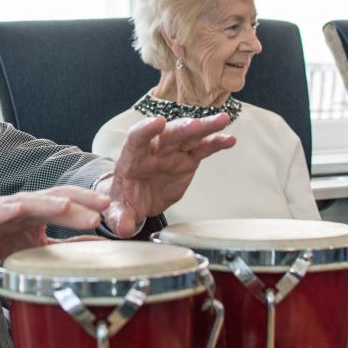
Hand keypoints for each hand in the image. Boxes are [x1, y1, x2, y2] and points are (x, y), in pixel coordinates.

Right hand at [0, 186, 109, 311]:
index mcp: (33, 212)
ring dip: (46, 203)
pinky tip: (16, 208)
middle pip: (49, 198)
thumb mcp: (38, 253)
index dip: (85, 200)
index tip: (109, 205)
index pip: (63, 200)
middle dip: (76, 201)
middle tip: (100, 206)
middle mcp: (16, 208)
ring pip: (25, 204)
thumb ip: (65, 246)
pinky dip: (3, 211)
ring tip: (66, 205)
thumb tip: (98, 244)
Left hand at [100, 113, 234, 236]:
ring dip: (205, 126)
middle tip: (197, 125)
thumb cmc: (125, 198)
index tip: (157, 122)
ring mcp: (172, 153)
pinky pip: (202, 149)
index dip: (146, 129)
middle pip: (168, 134)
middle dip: (182, 128)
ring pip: (188, 135)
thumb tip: (124, 227)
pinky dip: (215, 143)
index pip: (137, 138)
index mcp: (132, 158)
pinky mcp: (187, 160)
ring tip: (222, 120)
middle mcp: (153, 150)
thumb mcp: (119, 210)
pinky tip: (228, 139)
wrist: (135, 199)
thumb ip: (121, 217)